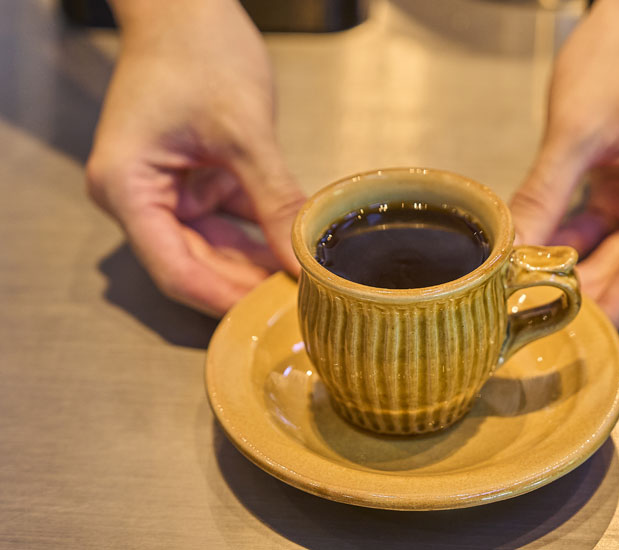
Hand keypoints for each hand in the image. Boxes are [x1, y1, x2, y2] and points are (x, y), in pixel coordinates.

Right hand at [86, 0, 304, 316]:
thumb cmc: (199, 50)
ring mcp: (165, 191)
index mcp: (127, 188)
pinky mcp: (192, 181)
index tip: (269, 314)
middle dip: (243, 285)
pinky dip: (257, 235)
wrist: (188, 6)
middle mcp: (137, 197)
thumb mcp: (244, 132)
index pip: (175, 269)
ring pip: (211, 249)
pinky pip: (225, 223)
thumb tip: (301, 258)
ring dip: (254, 264)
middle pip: (192, 265)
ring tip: (300, 283)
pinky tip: (292, 251)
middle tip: (295, 303)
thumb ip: (273, 200)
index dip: (224, 298)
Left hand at [510, 0, 618, 327]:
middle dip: (590, 293)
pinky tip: (537, 261)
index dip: (612, 304)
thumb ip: (545, 194)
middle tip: (538, 320)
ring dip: (577, 274)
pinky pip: (609, 237)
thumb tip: (512, 251)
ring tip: (529, 296)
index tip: (573, 334)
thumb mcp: (577, 128)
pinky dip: (575, 248)